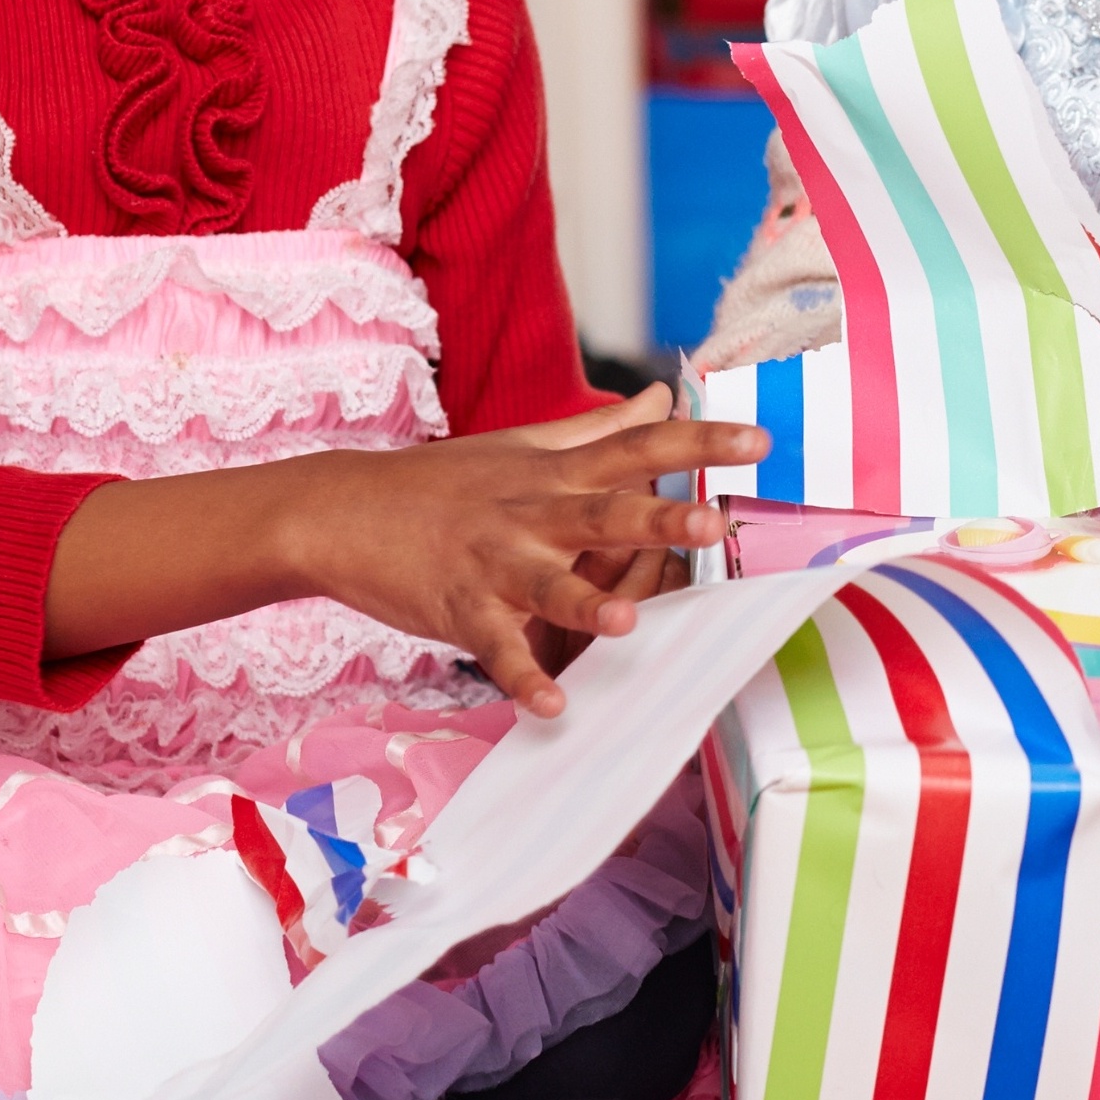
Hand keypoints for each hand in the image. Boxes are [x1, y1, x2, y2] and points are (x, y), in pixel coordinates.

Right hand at [290, 384, 765, 718]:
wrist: (340, 510)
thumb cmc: (443, 482)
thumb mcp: (524, 445)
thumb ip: (600, 428)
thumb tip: (661, 395)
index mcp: (555, 474)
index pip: (638, 449)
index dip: (698, 444)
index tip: (759, 440)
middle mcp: (531, 513)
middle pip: (603, 515)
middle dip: (657, 523)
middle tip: (711, 526)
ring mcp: (494, 563)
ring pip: (547, 584)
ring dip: (585, 603)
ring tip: (626, 620)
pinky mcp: (460, 610)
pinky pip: (496, 649)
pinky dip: (521, 677)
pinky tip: (552, 704)